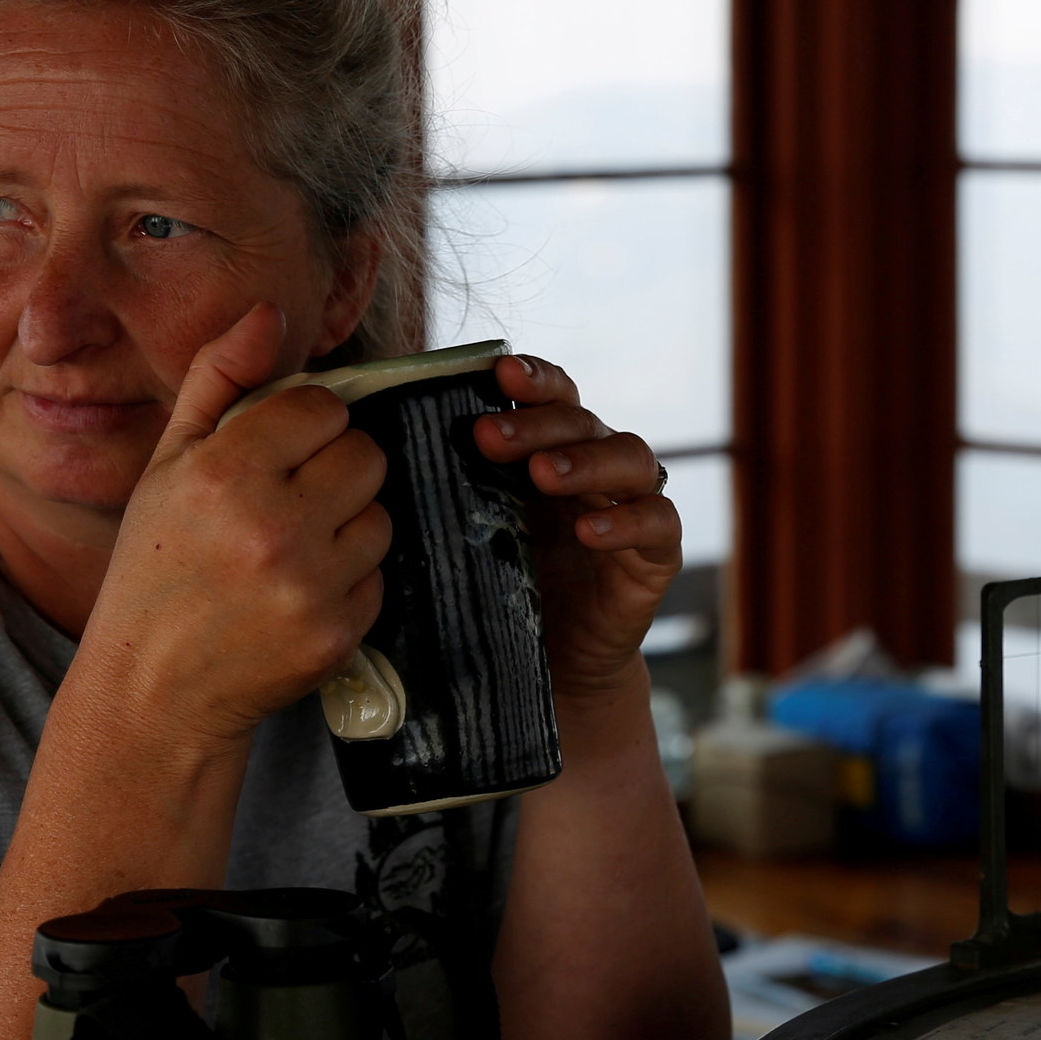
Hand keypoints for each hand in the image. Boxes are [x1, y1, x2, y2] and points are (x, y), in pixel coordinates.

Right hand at [77, 306, 391, 748]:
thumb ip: (221, 380)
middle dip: (334, 470)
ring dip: (347, 524)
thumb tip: (270, 311)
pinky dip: (348, 581)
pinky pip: (378, 576)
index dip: (306, 426)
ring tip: (291, 549)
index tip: (278, 454)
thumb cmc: (156, 565)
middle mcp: (272, 525)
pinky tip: (296, 593)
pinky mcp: (337, 632)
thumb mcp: (167, 464)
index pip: (324, 407)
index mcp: (225, 471)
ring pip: (380, 515)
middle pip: (365, 455)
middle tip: (288, 500)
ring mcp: (310, 583)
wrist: (154, 687)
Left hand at [471, 355, 679, 703]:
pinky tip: (590, 530)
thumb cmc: (507, 590)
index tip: (498, 374)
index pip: (554, 396)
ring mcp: (633, 507)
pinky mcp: (656, 556)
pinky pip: (657, 524)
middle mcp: (599, 469)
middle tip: (489, 437)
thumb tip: (383, 451)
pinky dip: (626, 521)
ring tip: (542, 474)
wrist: (555, 665)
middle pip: (583, 421)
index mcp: (556, 451)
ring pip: (631, 459)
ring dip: (585, 460)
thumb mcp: (475, 533)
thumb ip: (454, 490)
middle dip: (537, 423)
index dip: (533, 379)